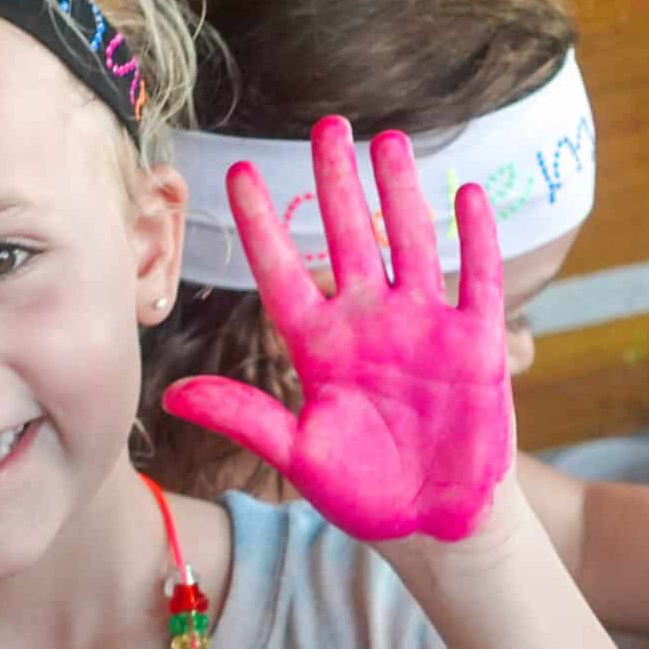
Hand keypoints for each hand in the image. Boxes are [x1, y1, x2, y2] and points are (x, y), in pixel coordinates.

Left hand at [163, 116, 512, 542]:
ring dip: (401, 193)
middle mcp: (371, 324)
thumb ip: (243, 417)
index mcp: (320, 347)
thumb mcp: (298, 454)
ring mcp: (426, 327)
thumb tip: (170, 396)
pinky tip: (467, 193)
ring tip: (389, 141)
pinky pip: (477, 279)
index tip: (237, 174)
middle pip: (349, 236)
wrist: (437, 524)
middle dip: (337, 181)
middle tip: (328, 123)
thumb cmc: (365, 495)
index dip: (261, 224)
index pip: (283, 272)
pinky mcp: (478, 343)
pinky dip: (475, 238)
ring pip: (411, 242)